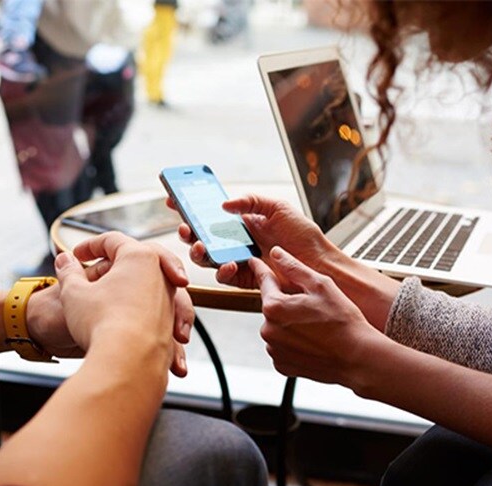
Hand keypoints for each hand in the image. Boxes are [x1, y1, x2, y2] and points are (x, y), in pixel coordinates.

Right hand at [30, 232, 192, 375]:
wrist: (128, 363)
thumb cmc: (102, 323)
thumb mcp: (74, 293)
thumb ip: (68, 272)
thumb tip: (64, 261)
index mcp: (139, 257)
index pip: (113, 240)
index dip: (90, 245)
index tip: (76, 255)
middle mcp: (161, 275)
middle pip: (141, 257)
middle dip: (119, 262)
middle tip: (100, 267)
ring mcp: (168, 301)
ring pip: (153, 285)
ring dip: (132, 289)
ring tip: (109, 300)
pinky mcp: (170, 326)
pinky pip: (157, 312)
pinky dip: (141, 314)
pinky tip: (125, 325)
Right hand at [170, 194, 336, 287]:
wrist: (318, 263)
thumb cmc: (302, 235)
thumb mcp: (278, 208)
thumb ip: (251, 201)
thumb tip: (224, 205)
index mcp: (242, 222)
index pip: (210, 213)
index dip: (190, 208)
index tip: (173, 201)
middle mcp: (236, 241)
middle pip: (202, 237)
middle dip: (189, 232)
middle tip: (186, 228)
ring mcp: (238, 260)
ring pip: (207, 258)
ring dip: (199, 252)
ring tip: (201, 247)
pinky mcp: (244, 278)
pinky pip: (224, 276)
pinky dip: (222, 270)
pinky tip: (229, 264)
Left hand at [249, 246, 389, 386]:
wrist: (357, 358)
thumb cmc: (342, 322)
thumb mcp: (321, 285)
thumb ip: (294, 267)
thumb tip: (276, 253)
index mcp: (274, 307)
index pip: (264, 281)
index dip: (261, 268)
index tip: (254, 262)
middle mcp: (268, 330)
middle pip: (272, 306)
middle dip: (286, 302)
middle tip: (312, 306)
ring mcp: (274, 349)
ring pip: (277, 327)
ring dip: (289, 323)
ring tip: (315, 326)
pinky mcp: (282, 364)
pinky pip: (282, 346)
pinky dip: (293, 341)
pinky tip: (312, 341)